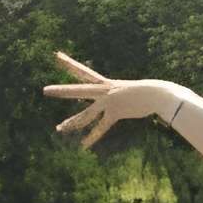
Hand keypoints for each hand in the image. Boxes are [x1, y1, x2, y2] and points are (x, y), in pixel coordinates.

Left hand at [42, 53, 184, 147]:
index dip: (69, 64)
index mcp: (106, 83)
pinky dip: (92, 138)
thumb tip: (114, 102)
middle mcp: (104, 91)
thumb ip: (116, 95)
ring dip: (72, 123)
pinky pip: (101, 128)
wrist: (158, 94)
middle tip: (44, 91)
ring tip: (58, 129)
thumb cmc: (146, 91)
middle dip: (61, 91)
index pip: (84, 71)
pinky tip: (83, 145)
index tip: (56, 56)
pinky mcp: (115, 113)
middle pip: (78, 90)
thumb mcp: (126, 90)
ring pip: (86, 115)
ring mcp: (109, 102)